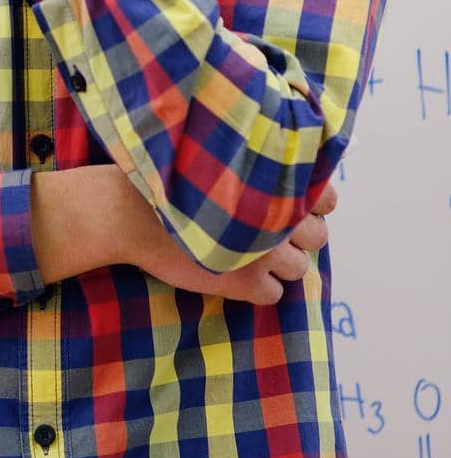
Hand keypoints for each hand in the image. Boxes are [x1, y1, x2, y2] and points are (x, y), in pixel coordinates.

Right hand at [122, 176, 338, 305]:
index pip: (326, 198)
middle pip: (318, 237)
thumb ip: (257, 172)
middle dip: (296, 236)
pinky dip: (257, 289)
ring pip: (298, 268)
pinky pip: (274, 294)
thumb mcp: (219, 162)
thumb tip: (291, 185)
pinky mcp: (247, 285)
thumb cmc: (170, 182)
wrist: (131, 214)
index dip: (312, 205)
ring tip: (244, 254)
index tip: (291, 207)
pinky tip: (231, 274)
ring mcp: (265, 254)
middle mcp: (279, 218)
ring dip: (278, 264)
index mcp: (274, 184)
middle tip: (265, 232)